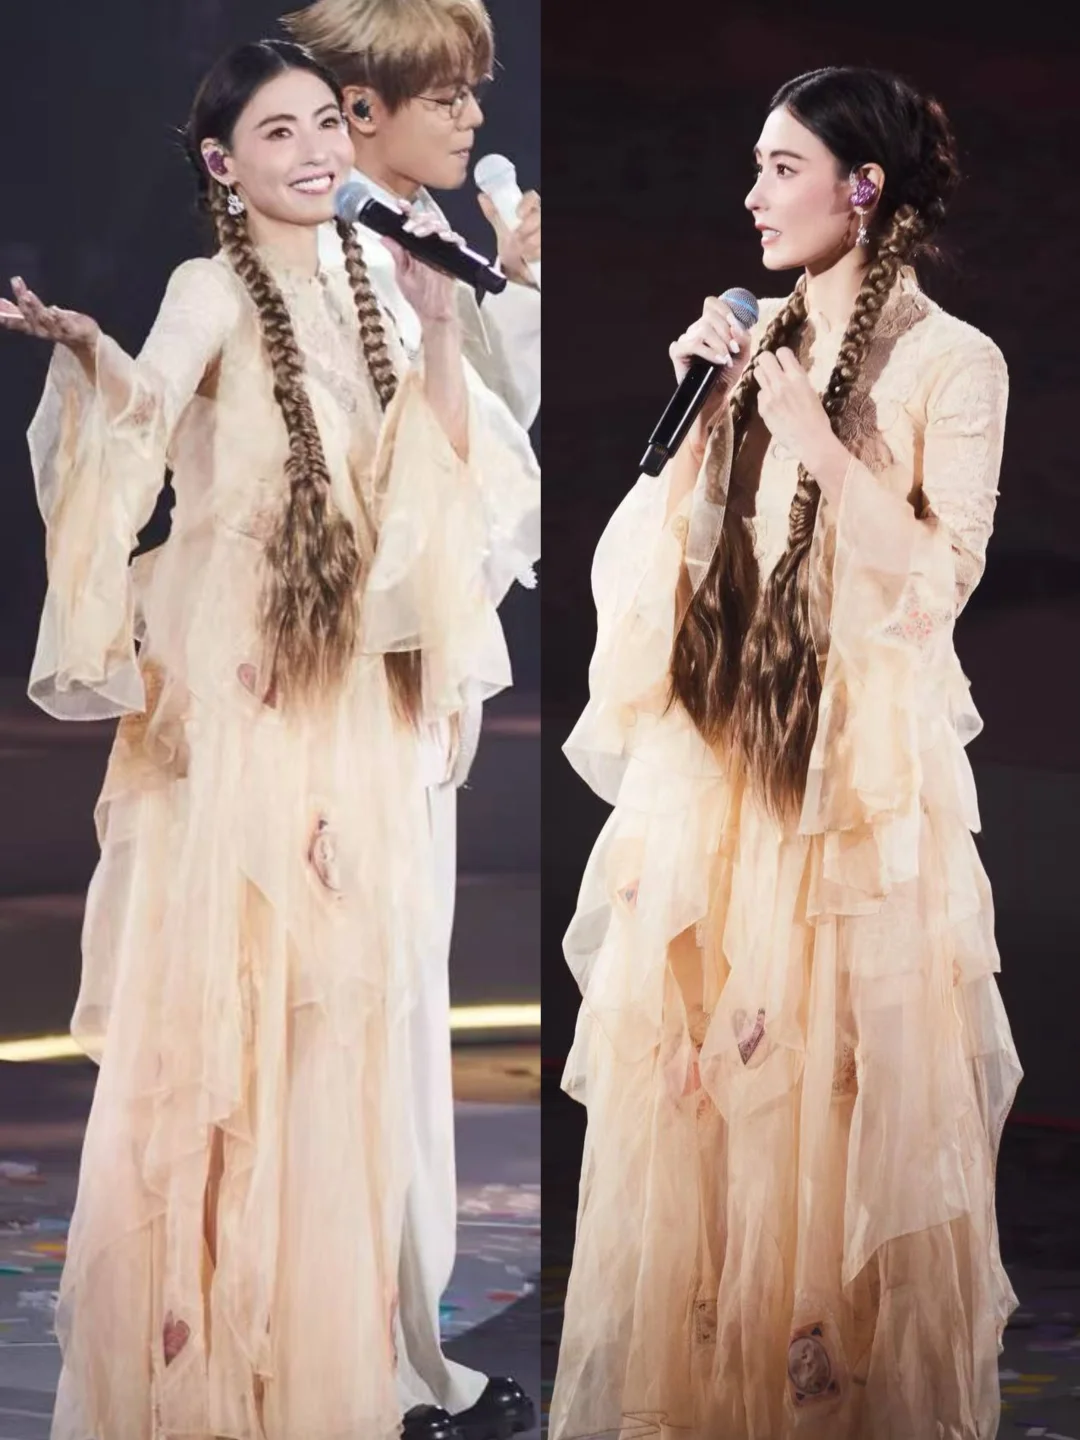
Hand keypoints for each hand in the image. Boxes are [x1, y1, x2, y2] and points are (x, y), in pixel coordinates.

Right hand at [0, 276, 99, 351]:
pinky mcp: (74, 330)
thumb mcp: (37, 317)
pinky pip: (66, 325)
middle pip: (31, 318)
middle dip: (24, 306)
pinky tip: (53, 308)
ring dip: (35, 307)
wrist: (85, 340)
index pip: (16, 322)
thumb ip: (17, 311)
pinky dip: (59, 317)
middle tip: (19, 292)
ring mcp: (59, 332)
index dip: (6, 317)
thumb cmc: (59, 326)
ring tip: (28, 294)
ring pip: (45, 320)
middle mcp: (44, 331)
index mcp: (33, 328)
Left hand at [385, 208, 460, 326]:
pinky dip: (450, 235)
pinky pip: (456, 240)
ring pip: (441, 225)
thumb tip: (384, 237)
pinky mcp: (455, 257)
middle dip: (417, 219)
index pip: (413, 222)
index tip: (399, 205)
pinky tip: (442, 237)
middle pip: (427, 219)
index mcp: (416, 246)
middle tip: (409, 228)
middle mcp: (429, 244)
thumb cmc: (418, 296)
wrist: (433, 313)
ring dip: (429, 225)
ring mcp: (443, 249)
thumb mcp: (402, 274)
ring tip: (419, 233)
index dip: (407, 211)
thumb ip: (396, 255)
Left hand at [479, 189, 539, 287]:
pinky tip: (528, 256)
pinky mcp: (544, 244)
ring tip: (521, 250)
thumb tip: (482, 197)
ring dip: (529, 244)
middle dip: (526, 228)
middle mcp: (539, 217)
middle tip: (516, 237)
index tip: (518, 214)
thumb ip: (493, 213)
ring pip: (540, 233)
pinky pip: (542, 248)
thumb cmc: (511, 242)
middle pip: (538, 216)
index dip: (525, 204)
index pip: (531, 198)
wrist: (516, 262)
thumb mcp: (501, 228)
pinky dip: (534, 254)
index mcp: (528, 208)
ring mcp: (542, 231)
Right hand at [669, 294, 753, 449]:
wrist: (715, 397)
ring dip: (720, 344)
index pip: (712, 304)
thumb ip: (743, 337)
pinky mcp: (677, 352)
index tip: (736, 326)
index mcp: (710, 325)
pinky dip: (709, 352)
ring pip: (703, 329)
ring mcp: (685, 340)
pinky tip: (719, 361)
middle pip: (710, 316)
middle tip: (734, 350)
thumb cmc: (727, 375)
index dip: (725, 310)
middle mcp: (696, 330)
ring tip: (727, 359)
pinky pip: (693, 344)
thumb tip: (735, 325)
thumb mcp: (743, 354)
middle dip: (726, 333)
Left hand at [754, 348, 838, 477]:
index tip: (783, 362)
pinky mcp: (763, 408)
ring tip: (771, 385)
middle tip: (771, 370)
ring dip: (763, 376)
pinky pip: (760, 394)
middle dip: (767, 362)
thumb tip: (788, 372)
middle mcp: (782, 383)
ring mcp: (770, 395)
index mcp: (798, 376)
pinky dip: (765, 397)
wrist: (811, 441)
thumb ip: (797, 379)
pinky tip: (774, 407)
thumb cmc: (817, 418)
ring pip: (757, 373)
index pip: (782, 352)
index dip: (781, 356)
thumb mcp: (810, 391)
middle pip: (764, 358)